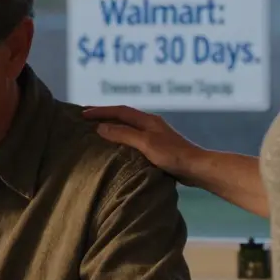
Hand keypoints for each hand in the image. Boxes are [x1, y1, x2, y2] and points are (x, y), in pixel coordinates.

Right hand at [81, 105, 202, 182]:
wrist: (197, 168)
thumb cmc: (173, 155)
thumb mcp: (146, 143)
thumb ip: (124, 134)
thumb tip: (100, 127)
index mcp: (147, 120)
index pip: (119, 111)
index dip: (100, 111)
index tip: (82, 114)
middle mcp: (150, 124)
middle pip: (123, 116)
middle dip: (104, 115)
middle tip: (85, 118)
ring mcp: (155, 136)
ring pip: (128, 127)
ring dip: (112, 126)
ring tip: (96, 131)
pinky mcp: (157, 148)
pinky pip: (133, 138)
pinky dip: (120, 138)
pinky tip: (116, 147)